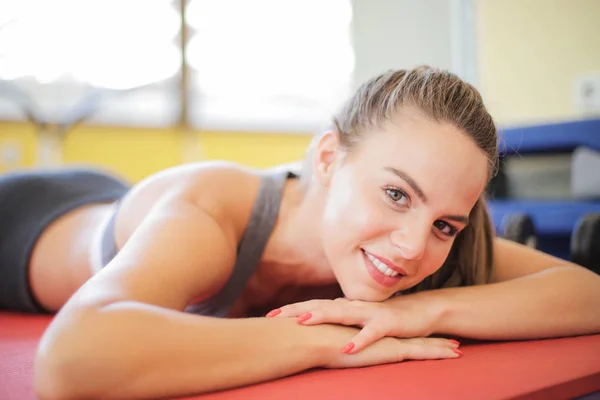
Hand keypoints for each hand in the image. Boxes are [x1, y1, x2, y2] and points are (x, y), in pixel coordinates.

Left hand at [266, 296, 445, 353]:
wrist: (421, 312)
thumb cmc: (385, 319)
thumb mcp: (358, 322)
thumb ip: (338, 323)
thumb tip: (315, 326)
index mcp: (345, 307)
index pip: (314, 306)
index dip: (292, 310)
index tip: (269, 316)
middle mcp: (354, 306)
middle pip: (321, 306)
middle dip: (297, 310)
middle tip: (274, 316)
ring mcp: (370, 314)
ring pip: (343, 314)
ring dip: (323, 317)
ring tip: (303, 322)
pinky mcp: (388, 324)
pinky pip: (371, 333)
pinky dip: (360, 340)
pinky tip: (347, 348)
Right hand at [324, 335, 461, 368]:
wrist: (317, 338)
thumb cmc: (316, 340)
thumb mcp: (326, 341)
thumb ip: (330, 341)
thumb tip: (324, 345)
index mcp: (366, 331)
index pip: (388, 332)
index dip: (405, 333)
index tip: (417, 334)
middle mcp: (381, 332)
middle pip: (410, 335)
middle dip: (429, 338)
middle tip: (449, 341)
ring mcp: (388, 339)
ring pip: (420, 343)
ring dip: (440, 347)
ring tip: (457, 350)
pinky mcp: (391, 348)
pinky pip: (421, 351)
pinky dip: (438, 352)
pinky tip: (454, 354)